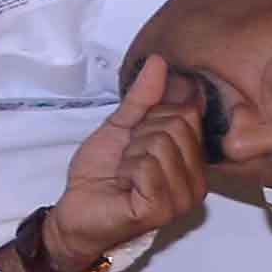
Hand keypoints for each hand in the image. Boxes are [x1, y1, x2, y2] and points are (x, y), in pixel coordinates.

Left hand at [38, 51, 215, 271]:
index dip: (153, 118)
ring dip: (131, 154)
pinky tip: (123, 186)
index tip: (136, 137)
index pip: (187, 113)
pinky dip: (127, 169)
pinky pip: (148, 166)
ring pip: (161, 143)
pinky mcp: (162, 209)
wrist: (75, 211)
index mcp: (193, 161)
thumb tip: (159, 60)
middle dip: (141, 135)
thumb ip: (143, 97)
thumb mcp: (122, 126)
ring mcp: (182, 198)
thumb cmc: (100, 173)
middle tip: (128, 159)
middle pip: (176, 125)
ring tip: (125, 174)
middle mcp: (196, 181)